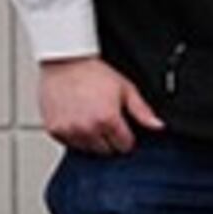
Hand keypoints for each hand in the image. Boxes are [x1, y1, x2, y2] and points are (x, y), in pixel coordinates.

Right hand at [40, 57, 162, 154]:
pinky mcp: (54, 130)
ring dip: (93, 140)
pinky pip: (69, 144)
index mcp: (108, 120)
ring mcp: (69, 130)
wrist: (65, 62)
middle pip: (106, 150)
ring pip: (88, 149)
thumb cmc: (93, 73)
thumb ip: (142, 111)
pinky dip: (75, 137)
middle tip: (106, 123)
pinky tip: (78, 121)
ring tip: (92, 121)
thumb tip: (158, 126)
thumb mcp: (125, 89)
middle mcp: (87, 128)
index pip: (124, 146)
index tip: (123, 129)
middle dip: (110, 140)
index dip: (127, 137)